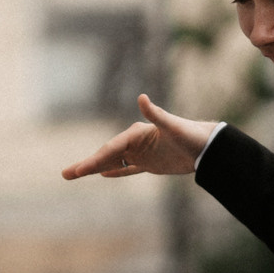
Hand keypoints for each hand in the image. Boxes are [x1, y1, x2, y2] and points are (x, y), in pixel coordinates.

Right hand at [62, 92, 212, 182]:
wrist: (207, 146)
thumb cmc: (191, 134)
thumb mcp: (173, 125)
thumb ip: (155, 113)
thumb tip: (141, 97)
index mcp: (137, 133)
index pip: (111, 148)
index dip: (94, 160)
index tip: (80, 171)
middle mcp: (136, 142)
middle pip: (106, 155)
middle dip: (86, 165)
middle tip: (66, 174)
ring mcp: (142, 153)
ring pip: (113, 162)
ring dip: (95, 168)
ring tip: (76, 174)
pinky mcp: (150, 163)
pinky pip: (128, 169)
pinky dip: (116, 171)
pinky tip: (103, 175)